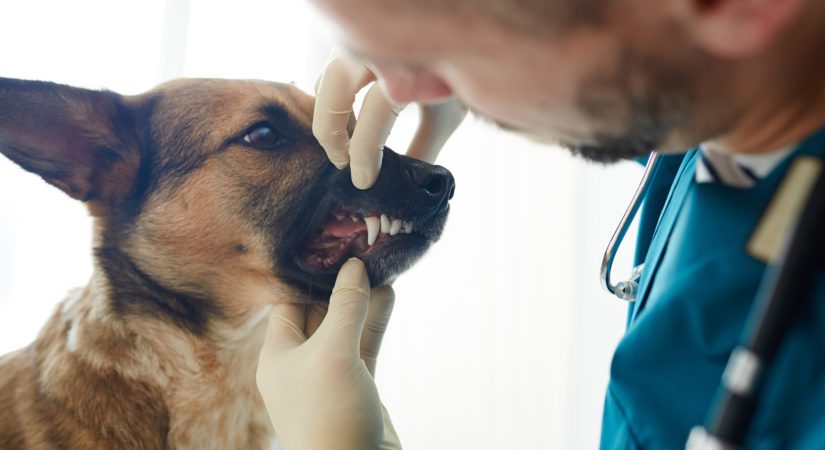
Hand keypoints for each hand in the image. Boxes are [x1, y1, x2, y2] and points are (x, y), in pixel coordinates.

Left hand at [256, 258, 401, 449]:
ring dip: (362, 299)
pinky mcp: (359, 387)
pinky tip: (389, 294)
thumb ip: (344, 306)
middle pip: (320, 311)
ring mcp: (331, 376)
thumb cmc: (329, 415)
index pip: (288, 302)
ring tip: (381, 265)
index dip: (306, 275)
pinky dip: (376, 320)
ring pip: (347, 327)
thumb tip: (354, 266)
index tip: (328, 245)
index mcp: (278, 355)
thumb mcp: (333, 352)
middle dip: (339, 283)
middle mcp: (301, 363)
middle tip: (360, 249)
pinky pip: (366, 345)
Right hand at [313, 51, 466, 188]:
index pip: (373, 115)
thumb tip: (403, 186)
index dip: (363, 154)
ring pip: (326, 78)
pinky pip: (330, 69)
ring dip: (330, 112)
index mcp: (407, 67)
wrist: (467, 42)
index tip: (363, 180)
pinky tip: (351, 119)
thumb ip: (421, 149)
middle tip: (341, 163)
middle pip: (331, 91)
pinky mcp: (354, 41)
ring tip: (348, 142)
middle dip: (331, 133)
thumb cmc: (456, 81)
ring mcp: (363, 39)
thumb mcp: (444, 118)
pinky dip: (333, 95)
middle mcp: (378, 46)